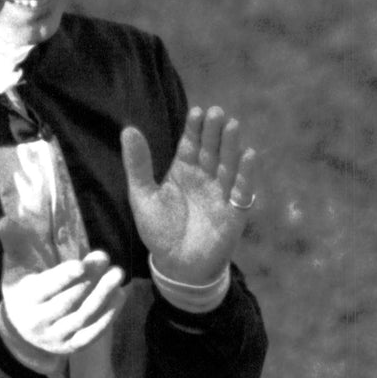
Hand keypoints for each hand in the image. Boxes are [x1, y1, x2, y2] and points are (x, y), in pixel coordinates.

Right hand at [0, 217, 125, 366]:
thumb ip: (13, 241)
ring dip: (103, 296)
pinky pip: (92, 333)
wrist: (21, 327)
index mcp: (24, 300)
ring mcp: (55, 337)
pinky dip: (108, 316)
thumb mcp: (14, 264)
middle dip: (89, 280)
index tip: (82, 264)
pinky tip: (120, 295)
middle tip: (105, 259)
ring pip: (83, 318)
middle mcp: (38, 322)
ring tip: (117, 275)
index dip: (65, 277)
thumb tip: (5, 219)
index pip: (46, 288)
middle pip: (68, 302)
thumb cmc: (22, 286)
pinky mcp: (71, 346)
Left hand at [121, 106, 256, 283]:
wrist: (176, 266)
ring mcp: (221, 193)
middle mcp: (204, 178)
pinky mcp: (234, 211)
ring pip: (228, 165)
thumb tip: (128, 129)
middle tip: (216, 112)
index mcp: (183, 171)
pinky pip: (242, 190)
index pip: (190, 145)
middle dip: (214, 132)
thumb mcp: (143, 195)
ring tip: (232, 126)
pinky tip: (248, 155)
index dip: (194, 129)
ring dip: (231, 146)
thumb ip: (138, 164)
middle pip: (211, 150)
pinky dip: (246, 173)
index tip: (196, 111)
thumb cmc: (159, 231)